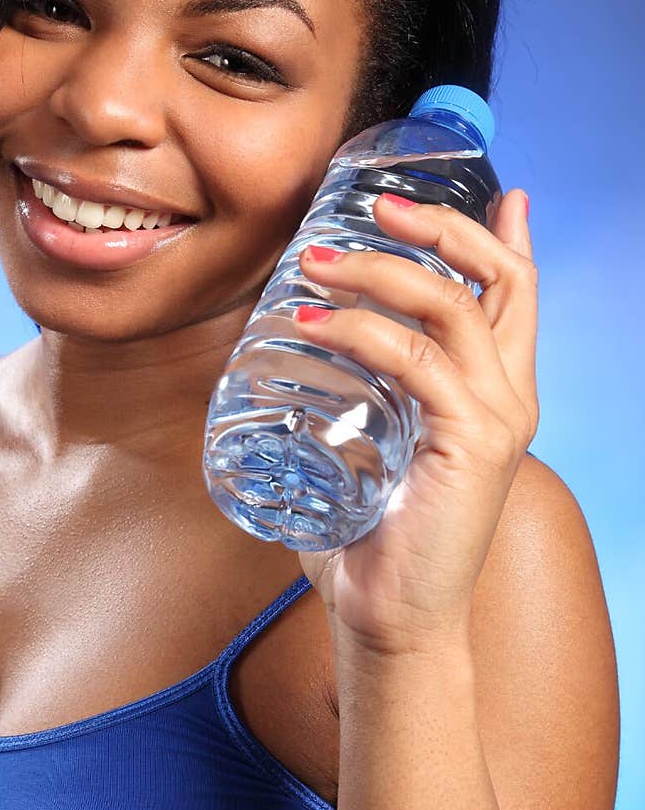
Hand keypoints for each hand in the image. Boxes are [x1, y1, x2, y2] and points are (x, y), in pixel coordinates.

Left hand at [293, 189, 538, 654]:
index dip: (499, 236)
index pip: (513, 295)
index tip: (481, 189)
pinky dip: (363, 331)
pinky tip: (313, 322)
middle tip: (378, 205)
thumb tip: (295, 351)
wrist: (391, 620)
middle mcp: (509, 398)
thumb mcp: (373, 447)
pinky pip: (418, 363)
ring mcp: (497, 420)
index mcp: (494, 393)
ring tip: (315, 260)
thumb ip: (359, 398)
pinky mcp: (471, 444)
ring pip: (452, 308)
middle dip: (442, 227)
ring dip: (381, 271)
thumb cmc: (372, 536)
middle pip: (500, 280)